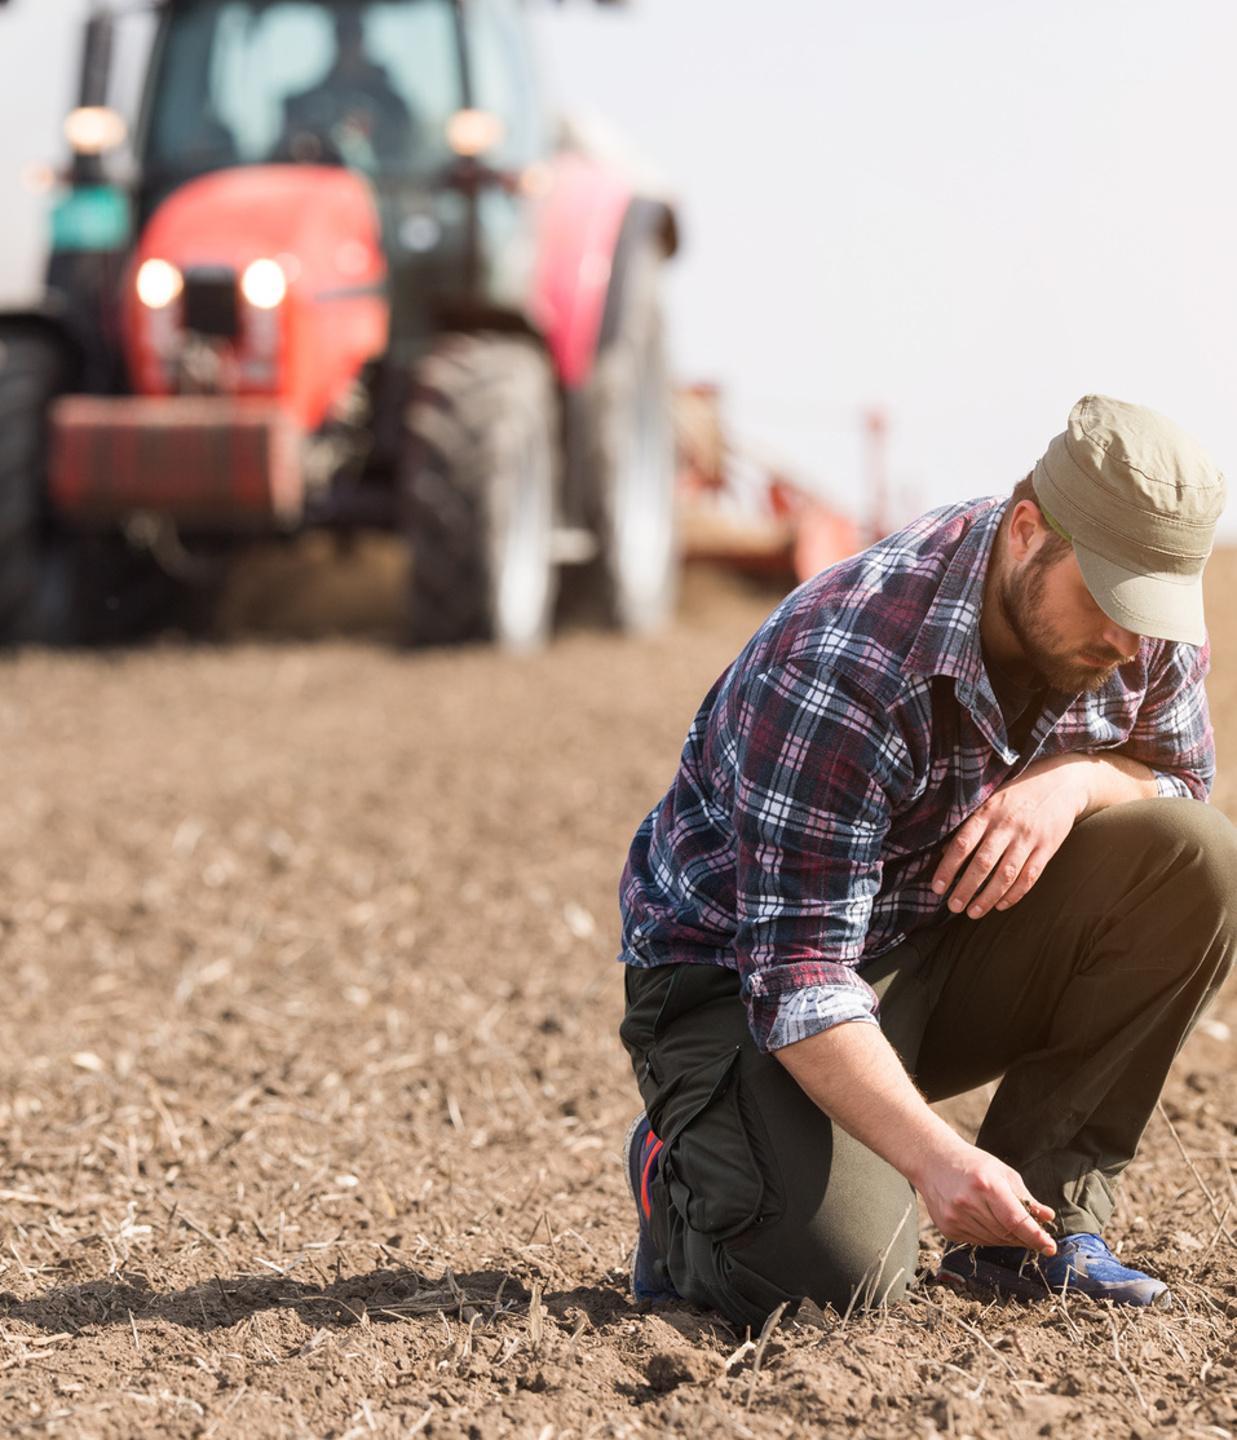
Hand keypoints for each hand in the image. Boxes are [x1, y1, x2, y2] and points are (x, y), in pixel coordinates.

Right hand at [912, 1136, 1056, 1253]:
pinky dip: (989, 1237)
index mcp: (987, 1185)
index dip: (1035, 1236)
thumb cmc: (972, 1164)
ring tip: (1005, 1222)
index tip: (1050, 1247)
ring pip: (993, 1241)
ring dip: (1007, 1238)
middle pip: (1006, 1234)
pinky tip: (987, 1222)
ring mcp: (956, 1218)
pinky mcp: (948, 1228)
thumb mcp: (1002, 1173)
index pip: (1016, 1220)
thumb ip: (1025, 1197)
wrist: (933, 1161)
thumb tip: (1047, 1217)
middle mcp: (969, 1203)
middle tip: (1031, 1232)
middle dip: (1023, 1236)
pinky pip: (978, 1242)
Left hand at [931, 757, 1089, 918]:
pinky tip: (1000, 905)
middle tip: (953, 906)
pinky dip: (1014, 895)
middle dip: (965, 888)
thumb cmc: (1017, 794)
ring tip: (973, 912)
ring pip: (1006, 875)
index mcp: (988, 812)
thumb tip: (943, 853)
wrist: (1062, 782)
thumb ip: (969, 825)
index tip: (937, 887)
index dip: (948, 867)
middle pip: (983, 863)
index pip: (962, 843)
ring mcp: (1029, 838)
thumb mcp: (990, 801)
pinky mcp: (1047, 848)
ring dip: (987, 898)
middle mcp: (1007, 826)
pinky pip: (1029, 877)